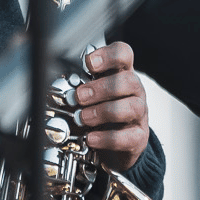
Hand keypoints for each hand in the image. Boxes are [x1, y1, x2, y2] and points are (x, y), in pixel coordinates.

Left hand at [74, 42, 148, 171]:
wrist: (113, 144)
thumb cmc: (99, 113)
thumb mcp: (87, 95)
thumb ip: (78, 88)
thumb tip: (61, 90)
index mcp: (120, 74)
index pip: (123, 54)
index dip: (108, 55)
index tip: (89, 63)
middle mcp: (133, 91)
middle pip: (129, 80)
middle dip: (101, 88)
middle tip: (79, 96)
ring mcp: (139, 114)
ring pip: (133, 107)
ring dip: (104, 111)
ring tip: (83, 118)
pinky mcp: (138, 137)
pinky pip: (130, 137)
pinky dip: (108, 138)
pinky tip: (92, 138)